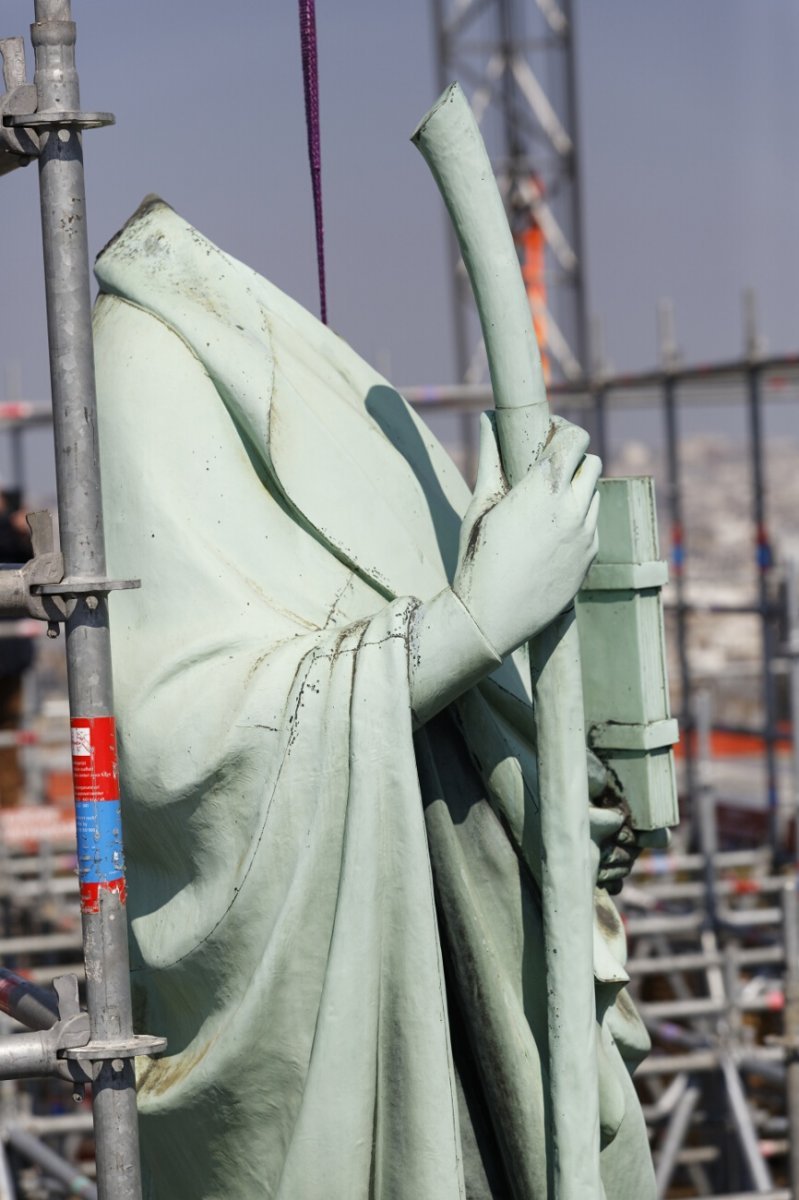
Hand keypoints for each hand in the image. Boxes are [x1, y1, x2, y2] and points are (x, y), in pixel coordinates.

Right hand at [453, 413, 599, 657]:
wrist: (492, 619)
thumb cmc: (477, 559)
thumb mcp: (480, 504)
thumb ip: (491, 457)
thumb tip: (488, 418)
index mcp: (544, 488)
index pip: (575, 437)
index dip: (562, 429)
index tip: (546, 433)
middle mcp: (573, 508)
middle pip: (591, 461)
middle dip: (571, 458)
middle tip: (545, 466)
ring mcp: (586, 534)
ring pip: (594, 492)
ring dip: (576, 488)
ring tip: (545, 502)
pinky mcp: (590, 557)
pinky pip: (592, 523)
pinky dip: (578, 518)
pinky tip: (549, 534)